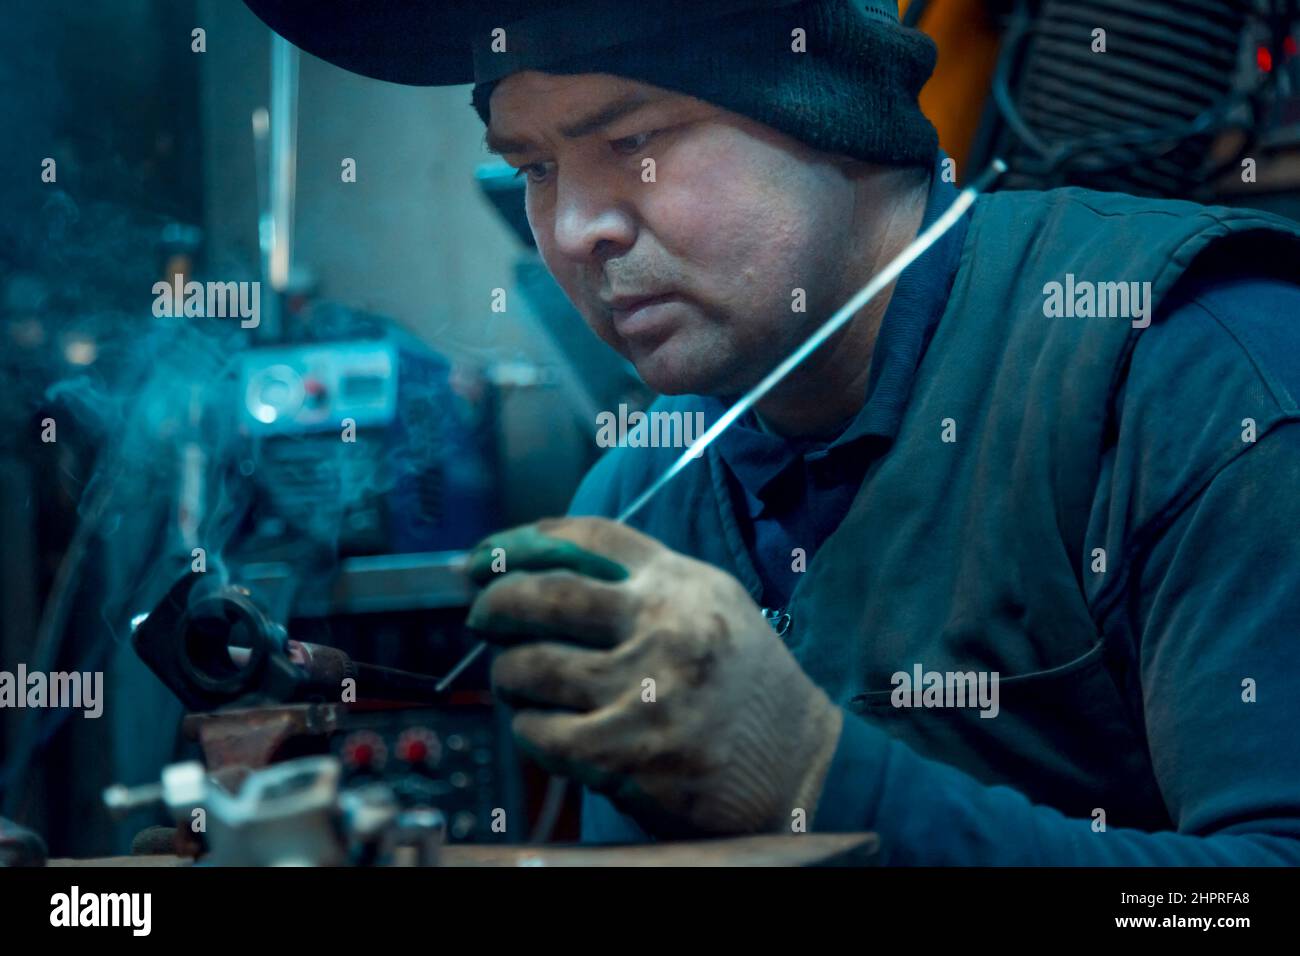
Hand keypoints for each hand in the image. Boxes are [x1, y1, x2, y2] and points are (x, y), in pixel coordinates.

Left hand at [464, 517, 842, 836]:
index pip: (586, 540)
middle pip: (543, 595)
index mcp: (681, 584)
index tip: (483, 556)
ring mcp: (647, 691)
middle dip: (493, 604)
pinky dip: (527, 729)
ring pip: (530, 666)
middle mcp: (664, 627)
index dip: (519, 542)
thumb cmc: (745, 685)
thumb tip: (540, 567)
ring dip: (506, 674)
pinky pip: (540, 733)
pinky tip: (540, 727)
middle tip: (481, 616)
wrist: (801, 764)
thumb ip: (641, 582)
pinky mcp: (630, 755)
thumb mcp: (711, 605)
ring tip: (514, 679)